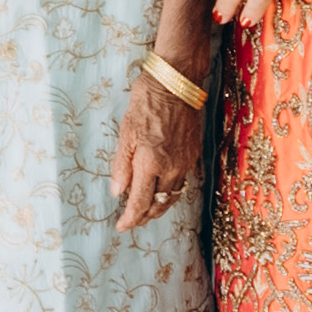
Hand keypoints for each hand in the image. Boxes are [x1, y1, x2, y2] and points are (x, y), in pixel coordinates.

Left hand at [112, 68, 204, 229]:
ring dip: (159, 207)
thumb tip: (118, 192)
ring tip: (146, 211)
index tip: (121, 227)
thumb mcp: (126, 133)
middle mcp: (172, 167)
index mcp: (151, 163)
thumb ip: (122, 166)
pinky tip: (161, 189)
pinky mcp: (194, 154)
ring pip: (173, 196)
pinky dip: (170, 191)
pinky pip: (182, 181)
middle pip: (159, 205)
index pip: (141, 202)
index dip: (130, 218)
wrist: (176, 84)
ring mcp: (186, 162)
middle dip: (145, 217)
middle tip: (131, 221)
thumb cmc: (146, 103)